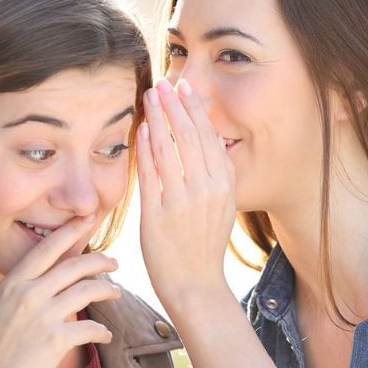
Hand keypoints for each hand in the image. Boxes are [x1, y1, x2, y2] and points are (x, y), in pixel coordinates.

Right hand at [0, 215, 118, 367]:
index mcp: (14, 283)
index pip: (47, 249)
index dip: (70, 231)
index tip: (88, 219)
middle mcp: (31, 295)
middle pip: (74, 267)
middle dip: (99, 260)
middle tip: (114, 261)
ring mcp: (45, 317)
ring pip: (86, 292)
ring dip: (106, 291)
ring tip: (115, 293)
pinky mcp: (57, 340)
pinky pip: (89, 328)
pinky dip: (101, 331)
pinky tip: (105, 335)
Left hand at [137, 79, 236, 314]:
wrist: (195, 285)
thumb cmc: (203, 246)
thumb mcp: (222, 208)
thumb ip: (215, 177)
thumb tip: (204, 145)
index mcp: (225, 185)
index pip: (210, 137)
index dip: (196, 109)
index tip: (185, 88)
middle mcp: (208, 189)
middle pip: (191, 135)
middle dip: (176, 104)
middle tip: (164, 82)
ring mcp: (183, 201)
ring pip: (171, 147)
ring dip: (159, 117)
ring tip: (149, 96)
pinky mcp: (158, 214)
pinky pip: (151, 172)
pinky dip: (147, 146)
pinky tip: (142, 127)